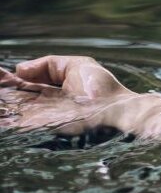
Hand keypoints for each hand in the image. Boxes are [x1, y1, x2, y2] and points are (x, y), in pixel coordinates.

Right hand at [0, 55, 141, 134]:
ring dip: (2, 107)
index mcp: (49, 89)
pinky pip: (18, 125)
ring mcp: (42, 117)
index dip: (5, 79)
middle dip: (0, 92)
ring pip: (11, 112)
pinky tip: (0, 114)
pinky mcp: (44, 128)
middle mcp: (42, 104)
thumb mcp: (75, 65)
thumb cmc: (102, 87)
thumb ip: (47, 64)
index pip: (20, 84)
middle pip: (12, 99)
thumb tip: (19, 69)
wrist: (117, 108)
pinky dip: (5, 121)